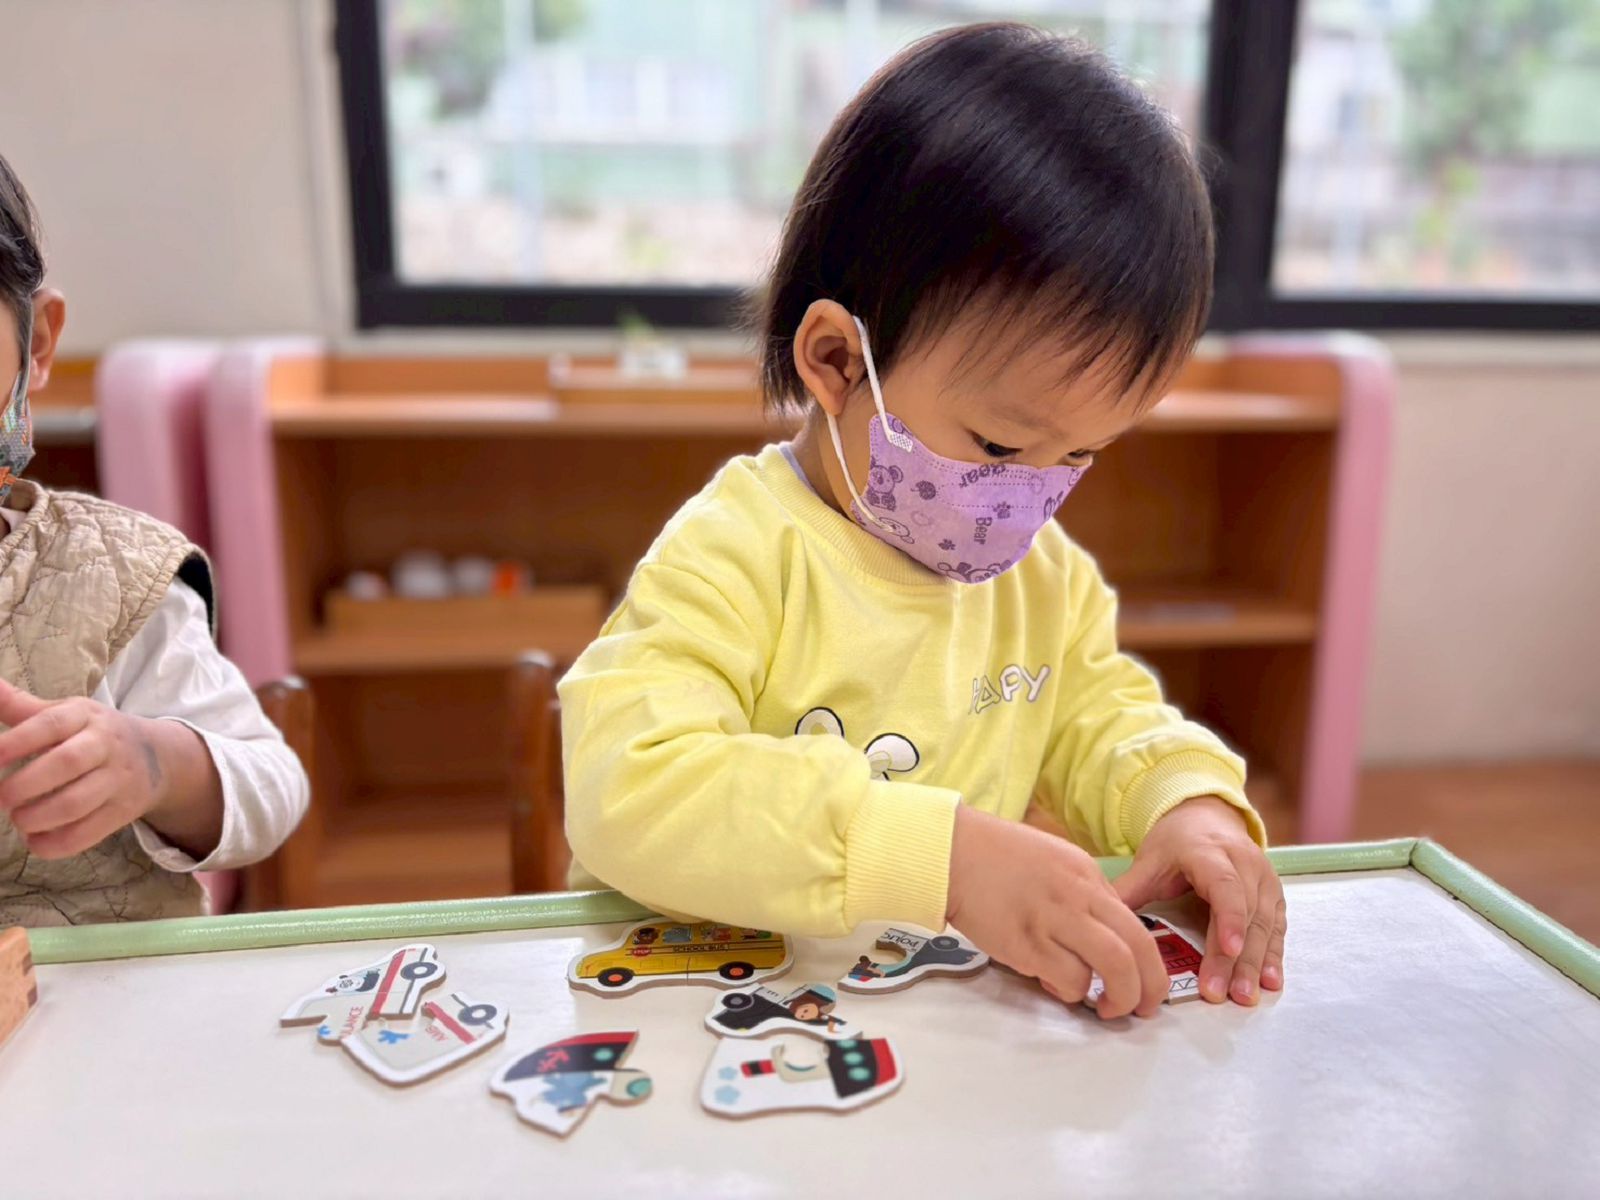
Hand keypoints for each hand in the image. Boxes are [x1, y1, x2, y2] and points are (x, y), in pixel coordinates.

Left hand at [0, 680, 213, 858]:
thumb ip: (21, 706)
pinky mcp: (124, 811)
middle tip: (1, 798)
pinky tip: (36, 841)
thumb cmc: (93, 733)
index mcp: (85, 716)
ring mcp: (118, 779)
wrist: (157, 757)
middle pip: (67, 763)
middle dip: (26, 784)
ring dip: (39, 816)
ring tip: (19, 820)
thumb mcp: (65, 712)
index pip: (52, 724)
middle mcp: (105, 745)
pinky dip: (57, 843)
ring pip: (78, 802)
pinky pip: (89, 833)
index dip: (20, 741)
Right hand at [947, 805, 1168, 1019]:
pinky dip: (1070, 991)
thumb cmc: (995, 856)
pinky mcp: (1027, 944)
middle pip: (1137, 948)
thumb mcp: (1054, 860)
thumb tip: (1101, 933)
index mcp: (1087, 874)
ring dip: (1119, 997)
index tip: (1144, 981)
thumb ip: (1082, 894)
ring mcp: (1054, 919)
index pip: (1136, 924)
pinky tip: (1054, 985)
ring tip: (1105, 1008)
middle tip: (1144, 1009)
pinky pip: (1069, 979)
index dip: (1148, 961)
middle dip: (1149, 987)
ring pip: (1114, 967)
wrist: (953, 852)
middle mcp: (1079, 895)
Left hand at [1113, 796, 1284, 1005]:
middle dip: (1237, 957)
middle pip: (1246, 913)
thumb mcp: (1149, 860)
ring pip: (1264, 924)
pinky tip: (1270, 982)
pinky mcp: (1273, 896)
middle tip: (1225, 993)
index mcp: (1210, 852)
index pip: (1225, 886)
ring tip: (1245, 996)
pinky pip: (1276, 928)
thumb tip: (1102, 924)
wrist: (1207, 817)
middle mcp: (1244, 864)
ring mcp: (1263, 879)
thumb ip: (1129, 891)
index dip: (1229, 919)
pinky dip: (1273, 956)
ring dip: (1257, 963)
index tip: (1229, 949)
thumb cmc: (1175, 843)